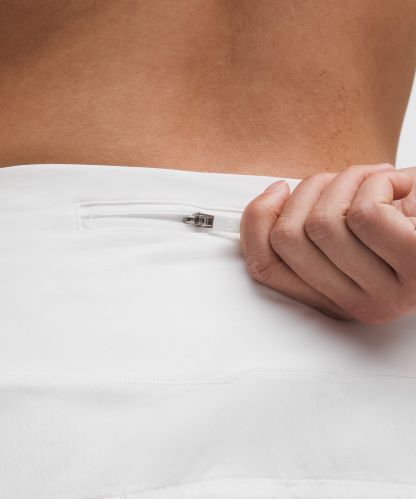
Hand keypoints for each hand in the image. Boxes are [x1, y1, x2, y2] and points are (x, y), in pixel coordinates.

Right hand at [240, 163, 415, 323]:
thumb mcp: (354, 227)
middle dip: (310, 190)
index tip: (278, 189)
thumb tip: (268, 198)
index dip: (257, 221)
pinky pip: (365, 211)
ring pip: (322, 221)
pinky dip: (380, 181)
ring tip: (380, 181)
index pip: (266, 267)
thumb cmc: (413, 218)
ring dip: (349, 180)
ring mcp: (389, 293)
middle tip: (345, 179)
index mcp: (336, 297)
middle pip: (288, 238)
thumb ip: (310, 226)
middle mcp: (358, 306)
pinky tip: (403, 188)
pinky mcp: (415, 265)